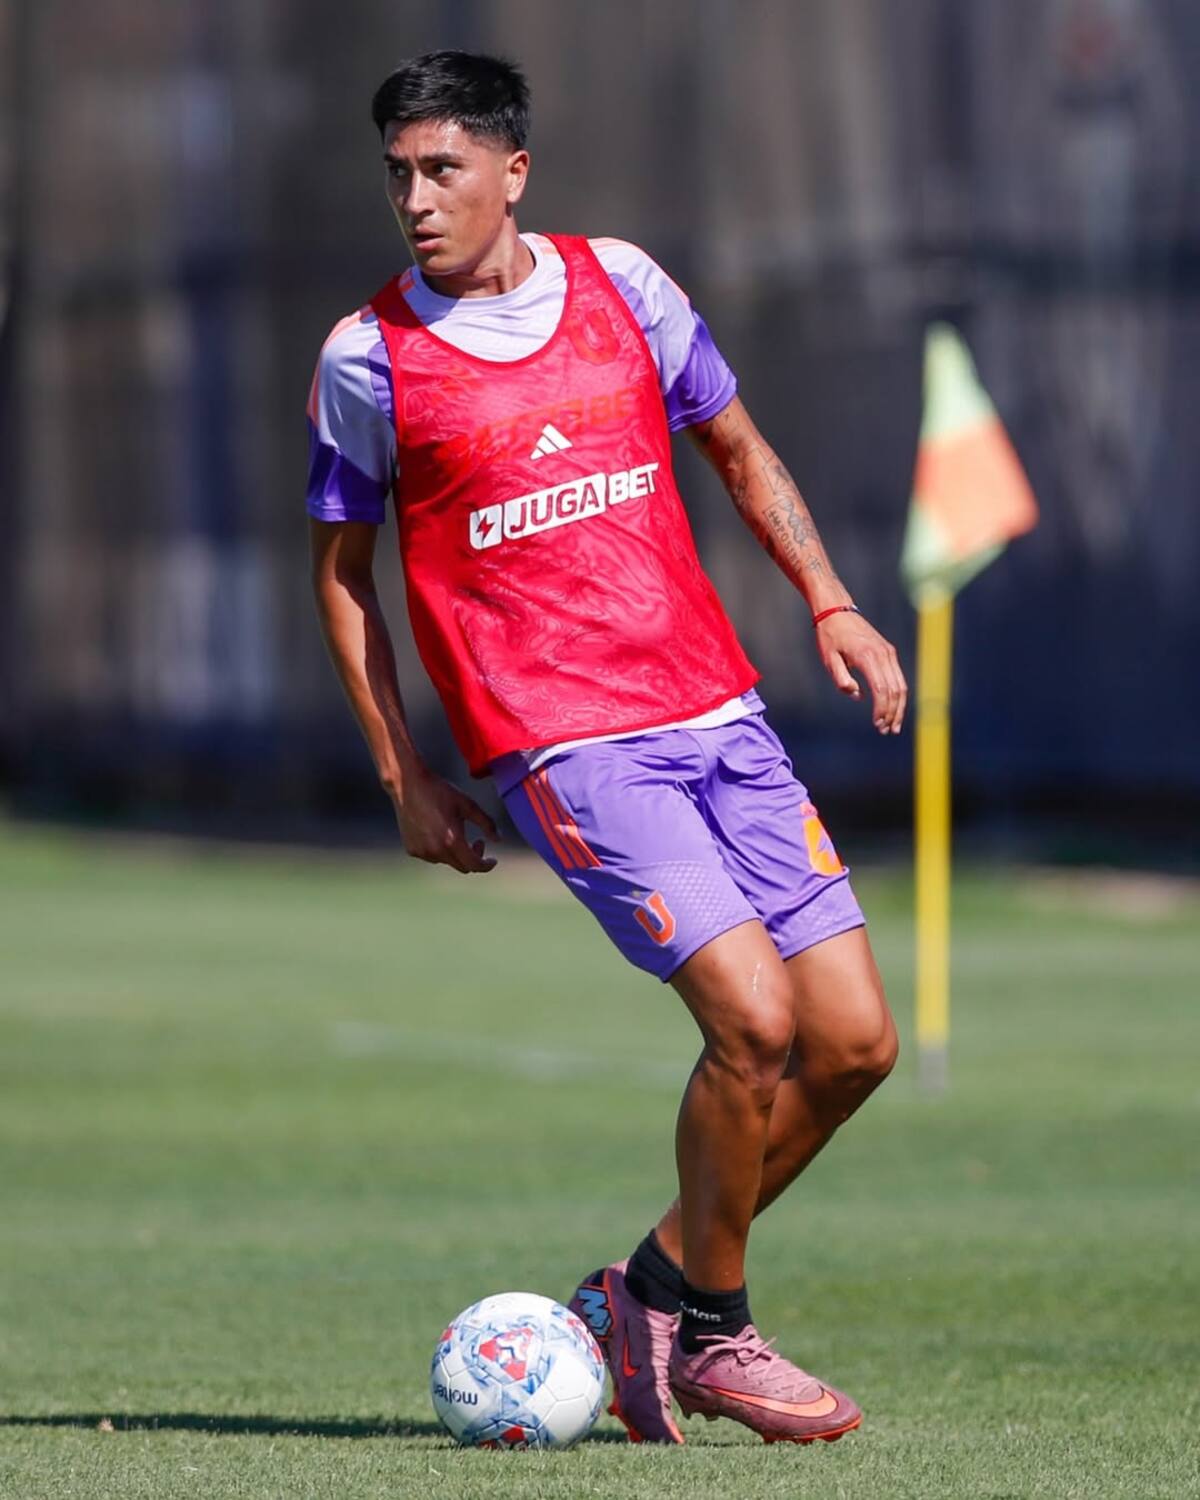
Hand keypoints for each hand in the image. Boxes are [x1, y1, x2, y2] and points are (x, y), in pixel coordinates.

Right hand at [392, 765, 499, 872]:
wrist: (407, 785)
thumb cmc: (439, 792)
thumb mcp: (468, 805)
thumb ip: (487, 823)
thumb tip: (498, 839)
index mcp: (452, 841)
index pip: (474, 865)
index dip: (486, 865)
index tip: (492, 860)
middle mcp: (436, 851)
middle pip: (462, 866)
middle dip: (473, 857)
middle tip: (478, 841)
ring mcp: (422, 852)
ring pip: (447, 861)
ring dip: (456, 853)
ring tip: (455, 832)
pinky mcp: (411, 850)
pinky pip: (431, 856)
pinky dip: (439, 850)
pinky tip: (438, 832)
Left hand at [815, 611, 906, 733]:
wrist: (836, 610)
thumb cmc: (829, 636)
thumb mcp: (829, 660)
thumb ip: (842, 680)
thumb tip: (858, 696)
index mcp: (867, 657)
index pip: (881, 690)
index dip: (881, 710)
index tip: (876, 725)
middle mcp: (882, 654)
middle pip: (895, 690)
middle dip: (892, 713)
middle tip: (886, 731)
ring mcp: (888, 652)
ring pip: (901, 685)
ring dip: (898, 707)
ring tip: (893, 725)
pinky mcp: (888, 651)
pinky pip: (898, 677)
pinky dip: (898, 695)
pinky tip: (892, 708)